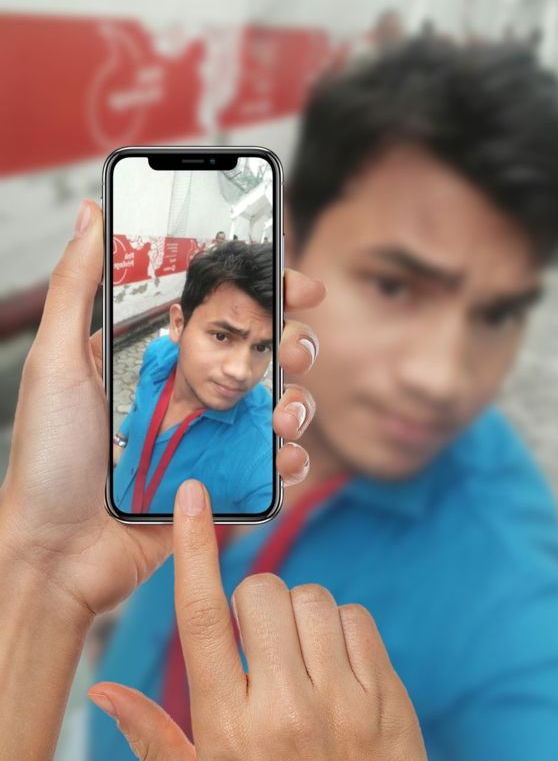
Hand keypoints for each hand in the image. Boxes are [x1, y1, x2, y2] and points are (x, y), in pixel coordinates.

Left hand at [0, 200, 323, 618]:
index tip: (297, 285)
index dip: (268, 291)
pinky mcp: (224, 483)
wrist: (54, 553)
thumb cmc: (48, 458)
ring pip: (282, 404)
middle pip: (267, 352)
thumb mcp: (55, 360)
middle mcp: (193, 389)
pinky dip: (292, 459)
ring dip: (300, 402)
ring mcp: (212, 437)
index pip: (225, 308)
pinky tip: (282, 459)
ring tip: (282, 415)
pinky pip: (275, 465)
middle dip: (296, 345)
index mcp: (160, 353)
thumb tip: (91, 212)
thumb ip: (76, 284)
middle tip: (292, 352)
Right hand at [88, 480, 427, 760]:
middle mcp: (285, 711)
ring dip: (299, 616)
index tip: (191, 496)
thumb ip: (154, 736)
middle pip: (262, 593)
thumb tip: (102, 689)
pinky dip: (341, 630)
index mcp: (229, 729)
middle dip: (255, 604)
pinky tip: (335, 669)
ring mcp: (343, 703)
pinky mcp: (387, 698)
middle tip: (260, 645)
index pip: (201, 619)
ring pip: (312, 598)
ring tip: (298, 661)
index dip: (193, 549)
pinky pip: (356, 618)